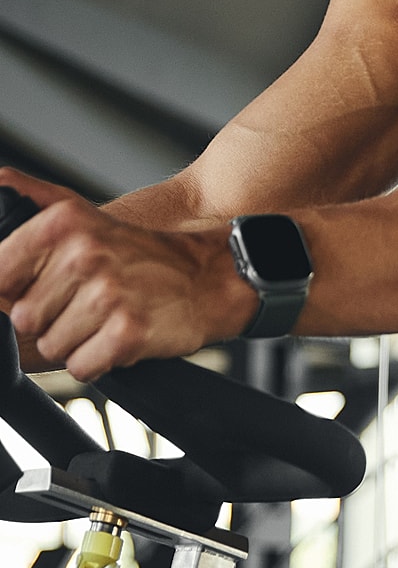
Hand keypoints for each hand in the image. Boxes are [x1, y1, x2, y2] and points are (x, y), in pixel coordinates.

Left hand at [0, 169, 252, 380]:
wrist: (209, 276)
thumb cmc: (143, 254)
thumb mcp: (82, 213)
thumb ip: (30, 200)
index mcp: (63, 224)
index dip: (16, 290)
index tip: (43, 287)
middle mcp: (84, 255)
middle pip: (24, 319)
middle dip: (50, 319)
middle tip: (85, 303)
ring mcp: (107, 295)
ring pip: (51, 346)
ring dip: (75, 341)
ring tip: (105, 318)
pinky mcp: (128, 332)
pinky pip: (81, 367)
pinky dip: (97, 360)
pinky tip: (117, 337)